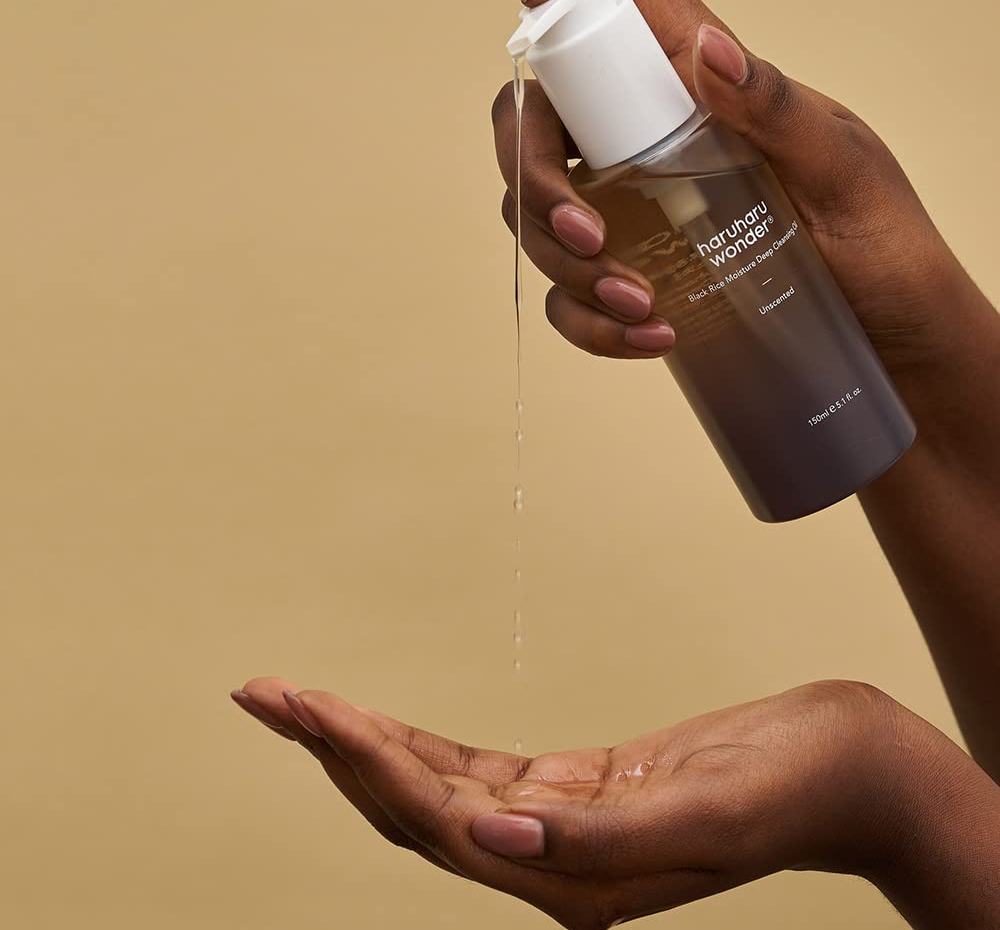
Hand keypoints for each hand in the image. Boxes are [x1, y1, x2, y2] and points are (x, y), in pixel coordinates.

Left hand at [230, 677, 999, 927]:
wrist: (842, 765)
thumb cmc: (792, 789)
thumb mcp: (705, 814)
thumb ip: (598, 841)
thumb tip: (489, 838)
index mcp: (575, 884)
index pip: (436, 820)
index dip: (365, 760)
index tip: (308, 707)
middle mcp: (552, 864)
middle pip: (413, 805)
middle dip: (335, 748)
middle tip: (266, 693)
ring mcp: (558, 827)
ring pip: (434, 786)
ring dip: (365, 742)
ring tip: (300, 701)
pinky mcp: (574, 789)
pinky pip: (475, 769)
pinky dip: (421, 743)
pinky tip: (379, 727)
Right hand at [493, 0, 974, 372]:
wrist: (891, 337)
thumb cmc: (880, 244)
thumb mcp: (842, 167)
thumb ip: (775, 107)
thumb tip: (707, 50)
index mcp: (700, 83)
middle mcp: (647, 136)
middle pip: (539, 120)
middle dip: (535, 179)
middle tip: (587, 236)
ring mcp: (629, 208)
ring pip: (537, 216)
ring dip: (568, 268)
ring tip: (641, 304)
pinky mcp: (628, 273)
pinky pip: (566, 295)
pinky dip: (588, 323)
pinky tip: (648, 337)